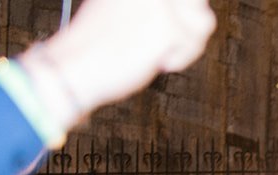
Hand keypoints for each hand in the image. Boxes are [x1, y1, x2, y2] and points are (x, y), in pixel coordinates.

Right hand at [32, 0, 215, 119]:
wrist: (75, 65)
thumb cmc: (97, 44)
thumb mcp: (125, 8)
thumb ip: (152, 4)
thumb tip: (193, 7)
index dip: (182, 9)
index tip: (164, 28)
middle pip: (197, 2)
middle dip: (187, 26)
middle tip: (162, 42)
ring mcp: (159, 1)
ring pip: (203, 21)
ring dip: (186, 43)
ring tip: (156, 51)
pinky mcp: (168, 24)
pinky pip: (194, 44)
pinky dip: (178, 59)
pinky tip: (152, 60)